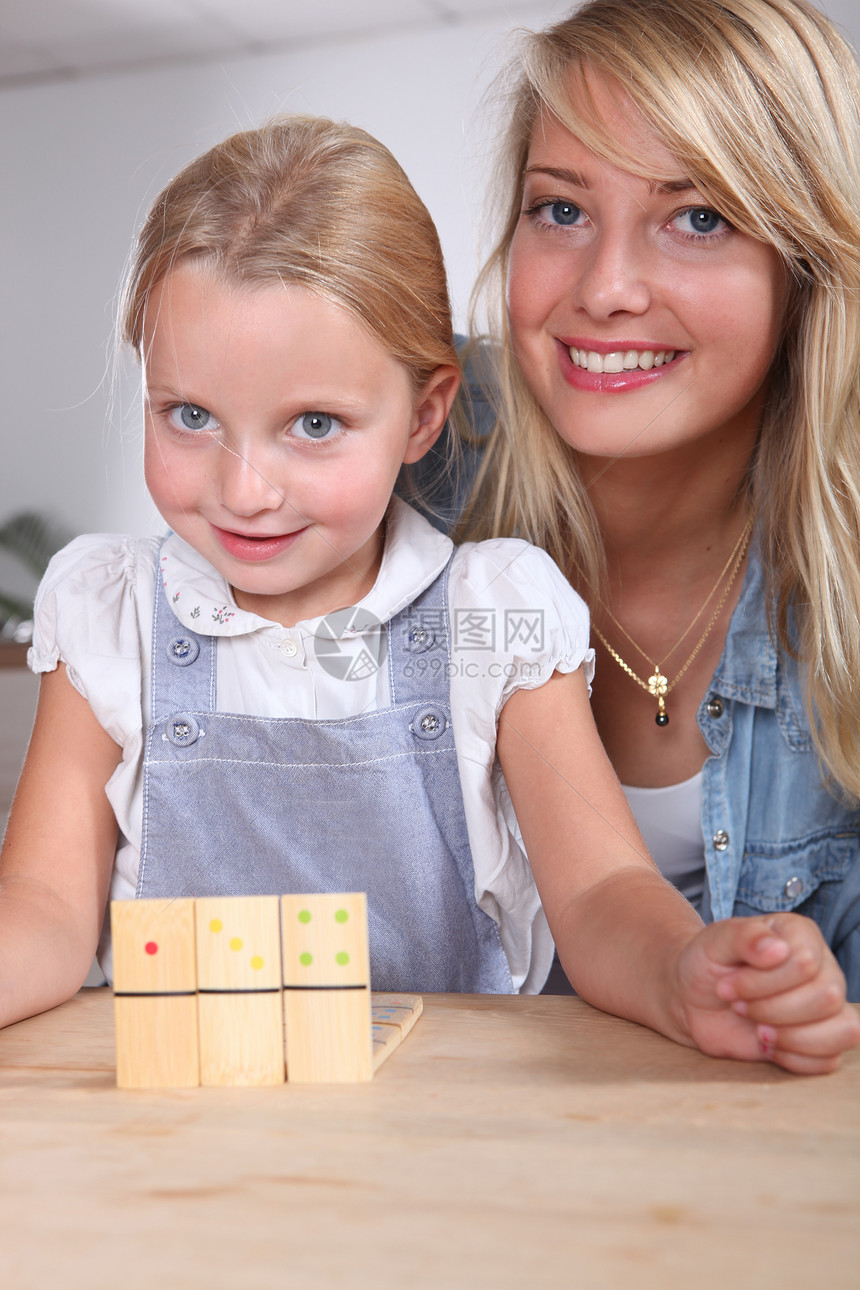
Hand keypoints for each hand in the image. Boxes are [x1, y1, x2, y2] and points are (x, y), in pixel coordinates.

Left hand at [674, 914, 859, 1073]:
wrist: (695, 999)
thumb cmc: (707, 964)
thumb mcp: (714, 941)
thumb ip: (744, 936)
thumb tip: (777, 949)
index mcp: (800, 935)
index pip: (806, 962)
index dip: (762, 981)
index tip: (728, 984)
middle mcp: (822, 967)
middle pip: (827, 997)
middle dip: (771, 1009)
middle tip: (738, 1005)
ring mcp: (826, 1006)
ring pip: (843, 1030)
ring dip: (790, 1037)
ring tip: (757, 1029)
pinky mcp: (821, 1040)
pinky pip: (830, 1060)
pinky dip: (793, 1059)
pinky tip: (767, 1045)